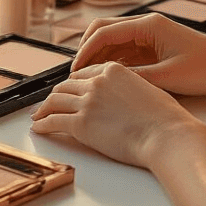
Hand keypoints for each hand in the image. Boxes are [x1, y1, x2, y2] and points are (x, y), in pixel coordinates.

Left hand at [30, 59, 192, 167]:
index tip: (68, 90)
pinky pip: (54, 121)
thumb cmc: (166, 118)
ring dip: (44, 109)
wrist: (167, 136)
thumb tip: (124, 96)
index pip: (84, 74)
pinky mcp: (81, 123)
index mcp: (114, 70)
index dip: (73, 83)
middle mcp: (97, 82)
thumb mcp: (149, 89)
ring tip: (39, 116)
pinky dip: (42, 124)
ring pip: (55, 101)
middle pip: (66, 85)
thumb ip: (129, 86)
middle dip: (56, 95)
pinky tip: (38, 128)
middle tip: (49, 103)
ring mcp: (87, 102)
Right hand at [71, 12, 205, 96]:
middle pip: (104, 31)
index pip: (105, 32)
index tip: (73, 71)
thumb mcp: (168, 78)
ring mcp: (150, 35)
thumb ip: (135, 77)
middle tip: (74, 76)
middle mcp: (147, 25)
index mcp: (149, 25)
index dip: (85, 51)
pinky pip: (126, 52)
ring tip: (85, 81)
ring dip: (98, 58)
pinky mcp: (154, 47)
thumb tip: (104, 82)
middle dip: (86, 51)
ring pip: (113, 42)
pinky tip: (104, 80)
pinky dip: (112, 63)